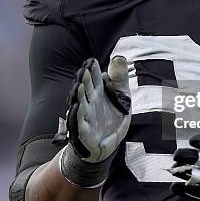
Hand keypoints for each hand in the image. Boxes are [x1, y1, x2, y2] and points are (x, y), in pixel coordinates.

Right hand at [59, 56, 130, 187]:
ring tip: (79, 85)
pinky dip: (76, 115)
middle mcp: (88, 101)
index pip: (93, 77)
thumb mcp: (121, 94)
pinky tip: (76, 106)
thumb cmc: (112, 116)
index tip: (92, 61)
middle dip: (84, 80)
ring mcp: (84, 116)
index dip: (92, 70)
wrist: (108, 143)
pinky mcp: (82, 131)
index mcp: (97, 91)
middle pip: (84, 88)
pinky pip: (78, 123)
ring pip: (79, 103)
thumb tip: (118, 57)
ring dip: (78, 95)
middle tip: (84, 69)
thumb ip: (120, 77)